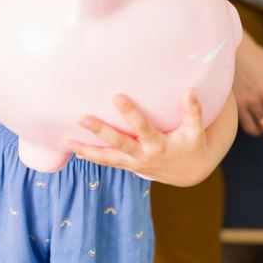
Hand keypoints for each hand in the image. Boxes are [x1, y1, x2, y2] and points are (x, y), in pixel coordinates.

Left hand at [66, 91, 221, 186]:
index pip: (142, 127)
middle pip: (118, 143)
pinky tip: (75, 151)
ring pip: (106, 158)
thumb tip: (188, 90)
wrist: (189, 172)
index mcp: (158, 144)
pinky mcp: (128, 166)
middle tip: (83, 118)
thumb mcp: (196, 130)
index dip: (130, 114)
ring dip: (86, 150)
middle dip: (100, 131)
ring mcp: (133, 163)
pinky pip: (107, 162)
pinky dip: (91, 157)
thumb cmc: (192, 145)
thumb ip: (192, 111)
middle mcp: (143, 155)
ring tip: (67, 141)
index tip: (117, 96)